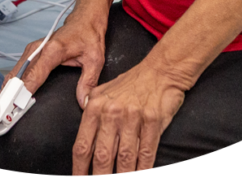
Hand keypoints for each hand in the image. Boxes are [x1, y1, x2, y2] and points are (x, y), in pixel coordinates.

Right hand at [2, 14, 106, 109]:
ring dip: (7, 91)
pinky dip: (10, 84)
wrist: (84, 20)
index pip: (33, 75)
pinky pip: (17, 70)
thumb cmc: (89, 36)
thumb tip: (83, 102)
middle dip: (9, 96)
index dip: (22, 92)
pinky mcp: (31, 52)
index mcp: (52, 50)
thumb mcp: (95, 59)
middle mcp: (38, 49)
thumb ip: (88, 82)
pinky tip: (6, 97)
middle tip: (1, 115)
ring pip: (14, 73)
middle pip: (19, 76)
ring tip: (0, 110)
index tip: (15, 106)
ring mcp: (32, 50)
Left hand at [71, 61, 185, 175]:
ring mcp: (133, 117)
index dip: (79, 170)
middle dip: (99, 180)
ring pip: (124, 158)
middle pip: (102, 156)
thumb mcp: (104, 91)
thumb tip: (82, 134)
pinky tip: (140, 177)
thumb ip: (90, 111)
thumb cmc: (132, 83)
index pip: (82, 146)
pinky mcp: (153, 121)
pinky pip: (146, 153)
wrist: (161, 70)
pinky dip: (142, 170)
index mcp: (95, 107)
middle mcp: (112, 112)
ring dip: (122, 178)